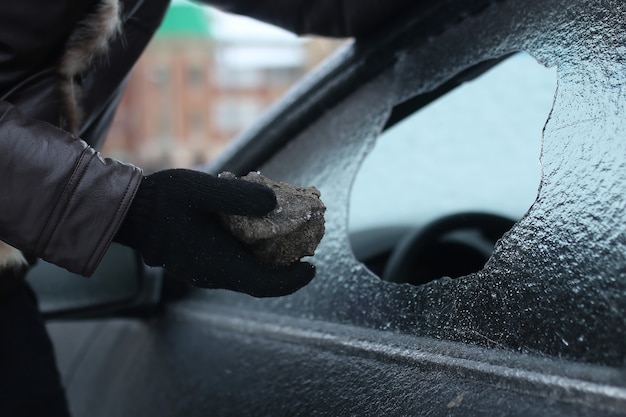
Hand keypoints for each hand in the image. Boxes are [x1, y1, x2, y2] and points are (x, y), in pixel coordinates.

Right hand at [114, 169, 314, 296]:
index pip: (264, 284)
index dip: (292, 279)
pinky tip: (256, 230)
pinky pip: (232, 264)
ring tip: (287, 235)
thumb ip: (238, 197)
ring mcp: (204, 271)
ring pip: (246, 272)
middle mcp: (213, 274)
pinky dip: (251, 252)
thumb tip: (274, 203)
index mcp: (218, 264)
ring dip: (269, 259)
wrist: (128, 212)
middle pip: (259, 279)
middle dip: (285, 267)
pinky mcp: (198, 262)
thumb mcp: (202, 190)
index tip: (312, 267)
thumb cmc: (162, 201)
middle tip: (306, 246)